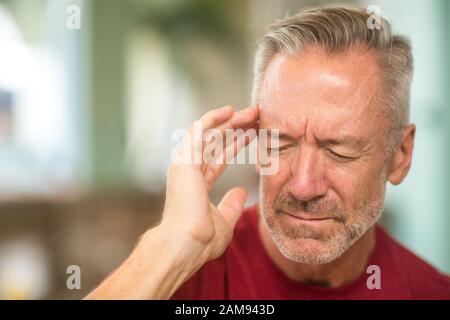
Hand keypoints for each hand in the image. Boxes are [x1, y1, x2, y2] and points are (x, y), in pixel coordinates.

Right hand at [162, 105, 258, 261]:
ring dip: (230, 121)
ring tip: (252, 111)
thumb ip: (232, 205)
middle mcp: (189, 170)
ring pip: (210, 133)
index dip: (236, 144)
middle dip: (236, 128)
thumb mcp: (225, 220)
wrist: (186, 244)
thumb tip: (242, 192)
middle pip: (216, 142)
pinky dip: (213, 119)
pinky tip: (229, 110)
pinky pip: (199, 131)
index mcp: (196, 183)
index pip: (218, 157)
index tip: (252, 134)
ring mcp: (185, 163)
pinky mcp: (185, 159)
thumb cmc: (202, 239)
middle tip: (256, 117)